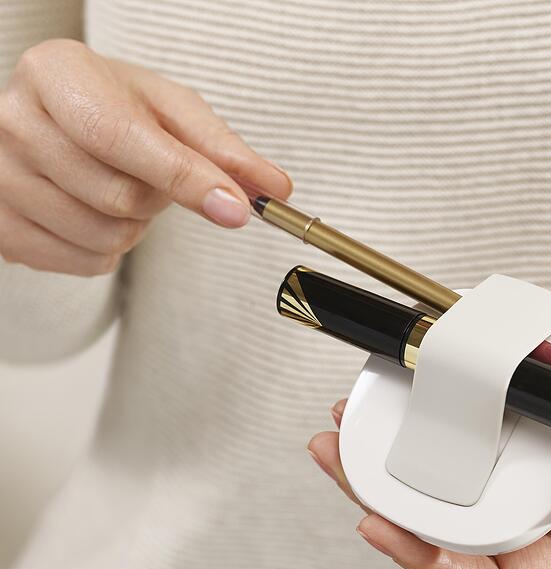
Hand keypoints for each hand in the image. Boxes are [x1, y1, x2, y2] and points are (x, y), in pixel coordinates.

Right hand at [0, 39, 290, 275]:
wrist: (52, 121)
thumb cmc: (113, 107)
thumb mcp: (170, 111)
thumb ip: (223, 150)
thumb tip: (276, 189)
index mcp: (55, 75)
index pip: (119, 138)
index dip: (183, 178)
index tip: (237, 209)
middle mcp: (13, 123)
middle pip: (120, 197)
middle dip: (158, 198)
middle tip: (148, 171)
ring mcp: (0, 179)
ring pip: (106, 236)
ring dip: (136, 225)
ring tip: (117, 186)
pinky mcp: (1, 228)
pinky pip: (86, 263)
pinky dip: (109, 248)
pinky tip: (94, 212)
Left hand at [307, 327, 550, 568]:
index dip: (435, 568)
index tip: (380, 527)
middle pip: (452, 537)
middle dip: (385, 506)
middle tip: (333, 456)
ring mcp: (537, 477)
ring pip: (450, 493)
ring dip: (391, 467)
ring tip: (345, 429)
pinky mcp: (530, 439)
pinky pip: (468, 448)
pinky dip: (428, 429)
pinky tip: (399, 401)